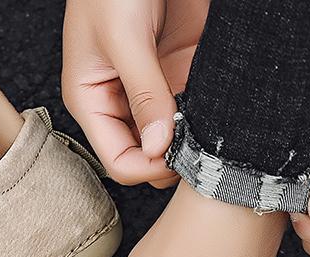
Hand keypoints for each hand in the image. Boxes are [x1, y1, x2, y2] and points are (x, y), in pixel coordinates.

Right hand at [62, 0, 208, 187]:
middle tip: (198, 149)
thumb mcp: (124, 38)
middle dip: (170, 158)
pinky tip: (217, 112)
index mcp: (92, 101)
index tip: (175, 156)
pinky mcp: (178, 72)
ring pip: (172, 136)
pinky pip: (192, 108)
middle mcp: (120, 102)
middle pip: (146, 154)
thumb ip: (143, 94)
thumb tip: (160, 147)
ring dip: (191, 139)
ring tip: (210, 132)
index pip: (118, 159)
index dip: (147, 166)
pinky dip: (205, 116)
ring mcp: (150, 90)